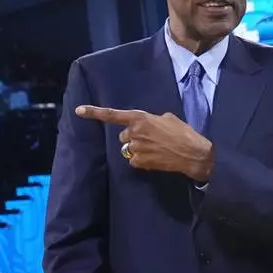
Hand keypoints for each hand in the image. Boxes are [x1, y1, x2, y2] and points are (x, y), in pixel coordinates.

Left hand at [77, 106, 214, 181]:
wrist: (193, 154)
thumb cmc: (183, 133)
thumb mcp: (167, 118)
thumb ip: (151, 119)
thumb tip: (147, 124)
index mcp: (140, 118)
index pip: (112, 114)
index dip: (94, 112)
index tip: (79, 110)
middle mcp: (134, 132)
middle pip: (123, 136)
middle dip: (133, 137)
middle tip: (151, 139)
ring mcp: (136, 148)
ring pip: (128, 149)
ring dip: (137, 149)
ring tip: (156, 149)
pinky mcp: (139, 162)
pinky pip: (134, 161)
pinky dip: (142, 161)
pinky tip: (155, 158)